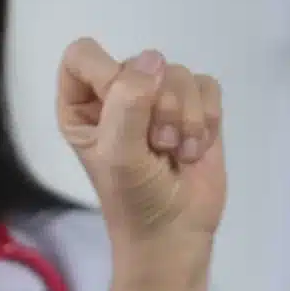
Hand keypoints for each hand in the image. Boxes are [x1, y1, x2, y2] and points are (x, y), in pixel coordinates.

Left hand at [56, 39, 224, 253]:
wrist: (175, 234)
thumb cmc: (134, 200)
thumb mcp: (119, 154)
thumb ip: (127, 104)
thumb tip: (152, 62)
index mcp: (82, 105)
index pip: (82, 55)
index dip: (107, 74)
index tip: (121, 108)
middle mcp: (117, 94)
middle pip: (142, 61)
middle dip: (157, 107)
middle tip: (156, 147)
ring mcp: (158, 98)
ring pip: (178, 73)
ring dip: (184, 119)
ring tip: (176, 154)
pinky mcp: (194, 107)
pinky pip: (207, 86)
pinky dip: (206, 120)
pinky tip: (194, 149)